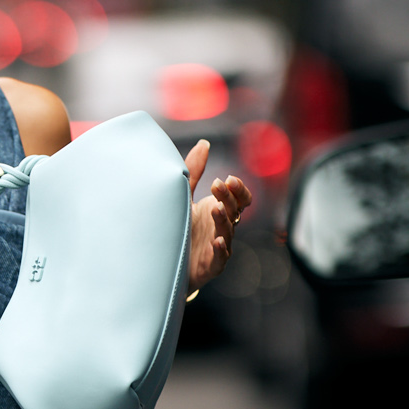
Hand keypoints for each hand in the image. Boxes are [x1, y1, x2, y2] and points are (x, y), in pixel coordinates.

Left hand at [185, 139, 252, 289]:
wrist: (167, 265)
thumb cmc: (180, 229)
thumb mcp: (185, 198)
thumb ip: (193, 172)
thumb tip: (204, 143)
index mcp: (220, 210)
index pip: (240, 198)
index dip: (238, 189)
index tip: (227, 179)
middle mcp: (223, 227)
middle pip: (235, 210)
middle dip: (227, 197)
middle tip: (216, 184)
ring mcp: (219, 247)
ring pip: (227, 231)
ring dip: (223, 219)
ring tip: (214, 208)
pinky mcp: (211, 265)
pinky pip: (220, 257)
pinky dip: (220, 249)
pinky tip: (216, 241)